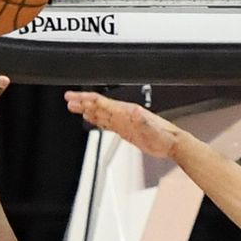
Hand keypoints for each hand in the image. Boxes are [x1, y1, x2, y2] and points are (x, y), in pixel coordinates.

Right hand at [64, 90, 178, 157]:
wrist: (172, 144)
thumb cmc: (165, 136)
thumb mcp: (153, 129)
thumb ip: (143, 120)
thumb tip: (135, 111)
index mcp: (128, 112)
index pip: (102, 103)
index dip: (86, 99)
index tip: (73, 97)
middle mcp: (125, 115)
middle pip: (98, 106)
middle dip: (82, 102)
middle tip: (67, 99)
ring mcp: (125, 122)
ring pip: (101, 114)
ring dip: (87, 109)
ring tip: (73, 106)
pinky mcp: (126, 130)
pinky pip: (108, 123)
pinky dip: (97, 120)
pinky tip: (91, 118)